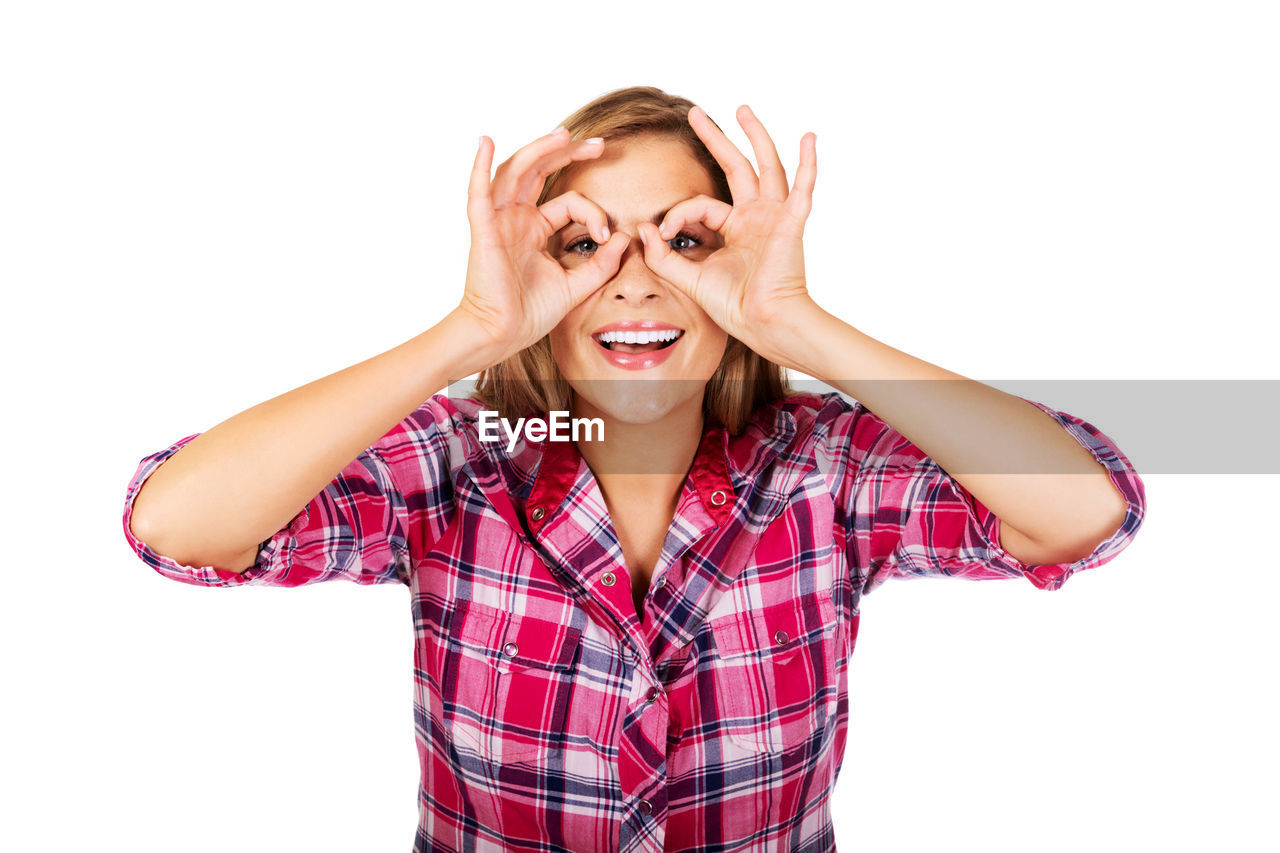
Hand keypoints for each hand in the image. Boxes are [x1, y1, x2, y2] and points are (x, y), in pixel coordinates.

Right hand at [456, 128, 631, 358]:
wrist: (501, 335)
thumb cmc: (530, 313)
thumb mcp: (576, 285)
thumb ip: (601, 264)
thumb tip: (624, 237)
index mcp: (535, 229)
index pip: (568, 202)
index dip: (592, 212)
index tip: (606, 233)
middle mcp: (516, 219)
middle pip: (540, 172)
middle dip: (567, 153)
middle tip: (597, 143)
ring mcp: (499, 222)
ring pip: (516, 172)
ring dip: (537, 150)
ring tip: (562, 134)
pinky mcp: (484, 231)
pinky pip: (478, 193)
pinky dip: (480, 166)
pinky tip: (485, 142)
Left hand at [634, 104, 818, 367]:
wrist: (764, 323)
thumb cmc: (734, 306)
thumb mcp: (689, 278)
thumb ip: (663, 257)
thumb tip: (644, 229)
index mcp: (735, 229)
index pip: (701, 205)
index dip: (678, 214)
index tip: (663, 232)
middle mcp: (756, 217)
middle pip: (735, 167)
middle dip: (715, 139)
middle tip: (695, 113)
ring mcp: (775, 216)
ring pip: (766, 166)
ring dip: (755, 136)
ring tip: (742, 109)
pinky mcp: (791, 222)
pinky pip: (803, 187)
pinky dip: (808, 162)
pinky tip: (809, 137)